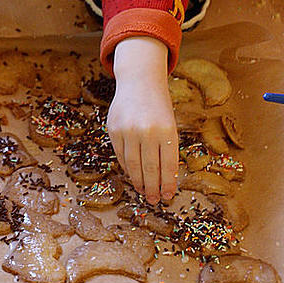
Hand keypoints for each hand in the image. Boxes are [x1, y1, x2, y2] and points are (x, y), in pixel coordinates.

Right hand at [107, 37, 178, 203]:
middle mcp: (147, 131)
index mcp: (166, 130)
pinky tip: (133, 175)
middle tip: (154, 200)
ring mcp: (128, 130)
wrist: (139, 82)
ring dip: (139, 182)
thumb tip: (165, 181)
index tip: (168, 196)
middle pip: (149, 169)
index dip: (168, 184)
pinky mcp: (114, 130)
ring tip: (144, 191)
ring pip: (133, 165)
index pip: (167, 165)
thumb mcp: (170, 125)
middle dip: (152, 188)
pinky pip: (121, 155)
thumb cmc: (159, 107)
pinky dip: (128, 168)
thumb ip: (167, 149)